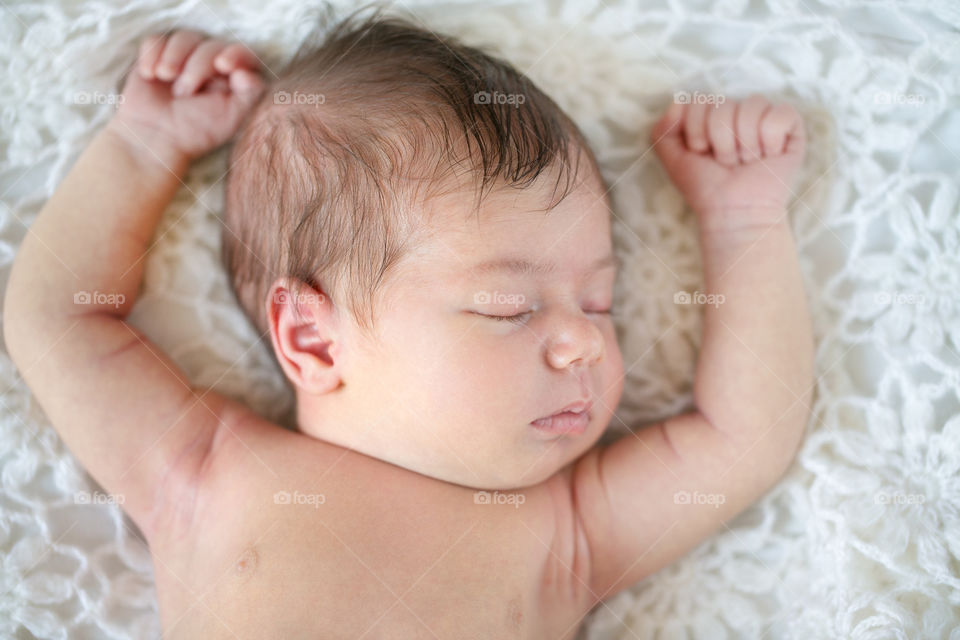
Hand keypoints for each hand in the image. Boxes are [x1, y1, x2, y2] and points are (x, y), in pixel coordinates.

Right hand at [108, 30, 265, 166]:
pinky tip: (150, 74)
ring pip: (185, 37)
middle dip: (198, 66)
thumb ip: (249, 95)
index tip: (223, 65)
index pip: (243, 56)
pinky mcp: (157, 57)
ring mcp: (184, 60)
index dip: (236, 54)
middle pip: (211, 45)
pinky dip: (153, 53)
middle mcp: (210, 66)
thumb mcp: (230, 118)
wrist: (154, 139)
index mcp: (232, 80)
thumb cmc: (195, 132)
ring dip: (174, 56)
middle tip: (184, 93)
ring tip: (165, 77)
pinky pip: (157, 40)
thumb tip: (247, 73)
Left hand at [650, 94, 805, 232]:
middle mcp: (737, 112)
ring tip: (747, 162)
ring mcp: (764, 117)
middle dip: (721, 141)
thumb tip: (677, 103)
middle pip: (724, 105)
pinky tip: (769, 155)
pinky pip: (779, 114)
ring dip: (744, 144)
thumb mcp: (674, 161)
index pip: (699, 101)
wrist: (733, 211)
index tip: (703, 153)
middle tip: (727, 163)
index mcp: (711, 116)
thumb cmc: (706, 188)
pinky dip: (770, 139)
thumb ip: (662, 131)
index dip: (697, 132)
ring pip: (751, 106)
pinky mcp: (791, 126)